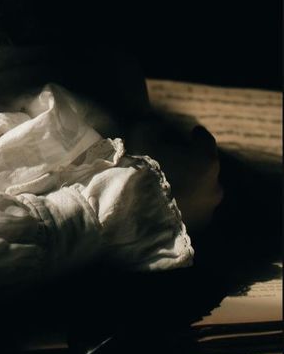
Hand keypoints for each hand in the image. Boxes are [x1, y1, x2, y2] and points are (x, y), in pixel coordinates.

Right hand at [126, 120, 223, 235]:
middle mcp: (215, 185)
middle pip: (207, 169)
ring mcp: (207, 209)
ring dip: (191, 186)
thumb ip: (154, 128)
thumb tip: (158, 126)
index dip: (198, 135)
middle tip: (177, 161)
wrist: (138, 215)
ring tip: (172, 185)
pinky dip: (185, 205)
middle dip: (194, 164)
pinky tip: (169, 203)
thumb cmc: (144, 171)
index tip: (192, 132)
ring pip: (202, 192)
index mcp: (206, 161)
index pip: (206, 141)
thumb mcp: (143, 137)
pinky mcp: (197, 227)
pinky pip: (193, 211)